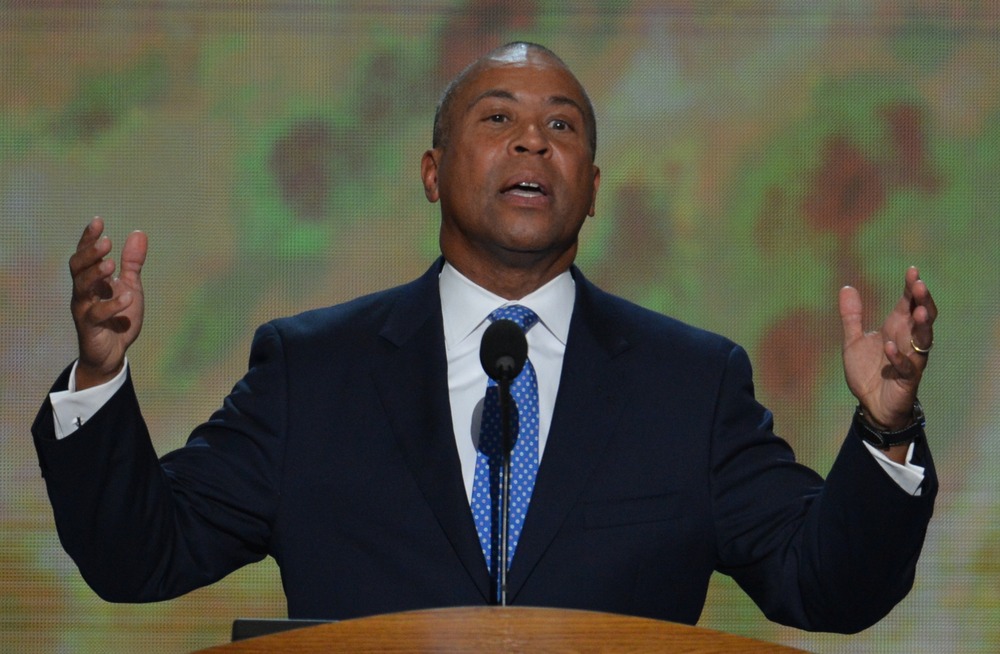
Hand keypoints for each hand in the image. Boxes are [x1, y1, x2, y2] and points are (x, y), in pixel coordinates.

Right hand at [69, 217, 147, 389]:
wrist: (113, 353)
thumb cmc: (119, 317)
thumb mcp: (130, 286)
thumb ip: (133, 263)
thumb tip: (139, 232)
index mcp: (92, 280)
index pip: (85, 254)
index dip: (88, 238)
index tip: (98, 220)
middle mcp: (84, 292)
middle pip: (77, 267)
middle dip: (90, 253)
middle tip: (106, 242)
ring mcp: (84, 309)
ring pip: (81, 288)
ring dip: (95, 274)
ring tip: (111, 264)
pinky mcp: (90, 328)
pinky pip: (97, 314)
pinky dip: (112, 305)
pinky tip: (127, 296)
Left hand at [839, 266, 936, 432]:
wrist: (870, 404)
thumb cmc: (868, 371)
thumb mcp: (853, 340)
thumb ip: (851, 316)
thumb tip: (847, 287)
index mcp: (897, 327)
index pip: (909, 303)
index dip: (911, 287)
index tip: (912, 270)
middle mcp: (907, 340)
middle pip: (923, 316)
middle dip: (923, 301)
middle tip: (920, 285)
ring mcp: (910, 358)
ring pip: (924, 339)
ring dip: (922, 326)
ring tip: (918, 312)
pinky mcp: (907, 378)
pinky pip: (908, 366)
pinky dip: (898, 356)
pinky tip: (889, 346)